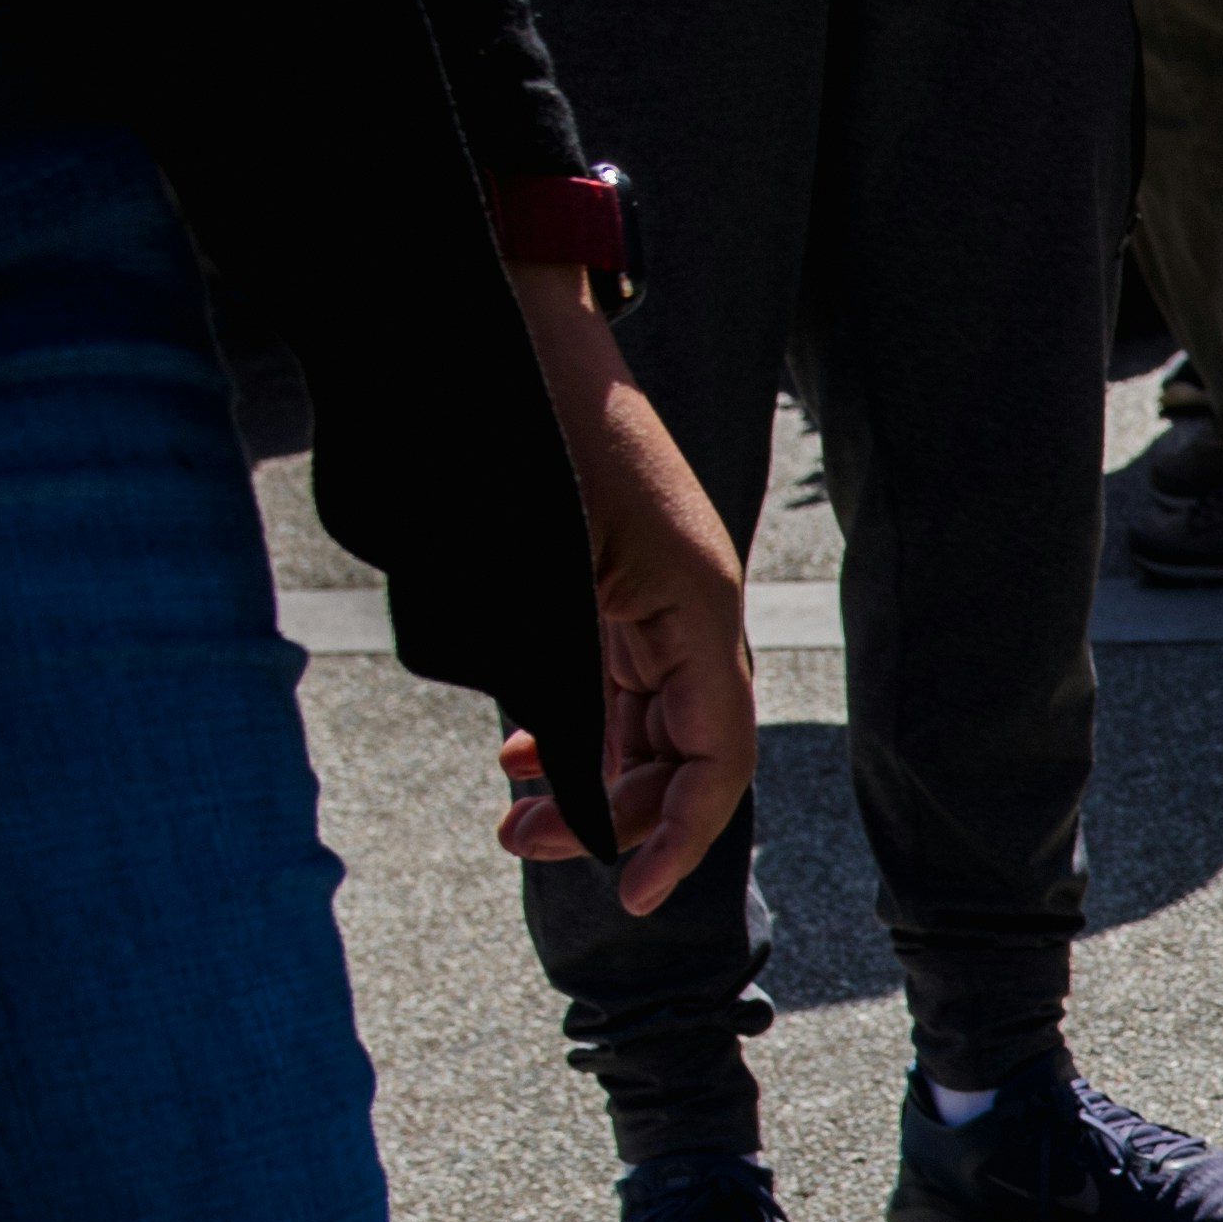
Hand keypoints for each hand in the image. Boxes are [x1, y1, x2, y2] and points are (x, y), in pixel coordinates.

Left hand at [492, 272, 746, 910]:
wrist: (504, 327)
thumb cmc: (529, 435)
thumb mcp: (544, 576)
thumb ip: (568, 686)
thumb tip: (571, 786)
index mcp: (699, 611)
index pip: (718, 761)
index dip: (679, 838)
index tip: (627, 894)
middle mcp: (691, 613)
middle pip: (681, 755)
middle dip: (612, 814)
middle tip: (521, 840)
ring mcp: (654, 599)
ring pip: (641, 725)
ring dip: (585, 776)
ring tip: (511, 809)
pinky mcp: (614, 583)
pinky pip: (610, 681)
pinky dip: (572, 726)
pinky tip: (521, 746)